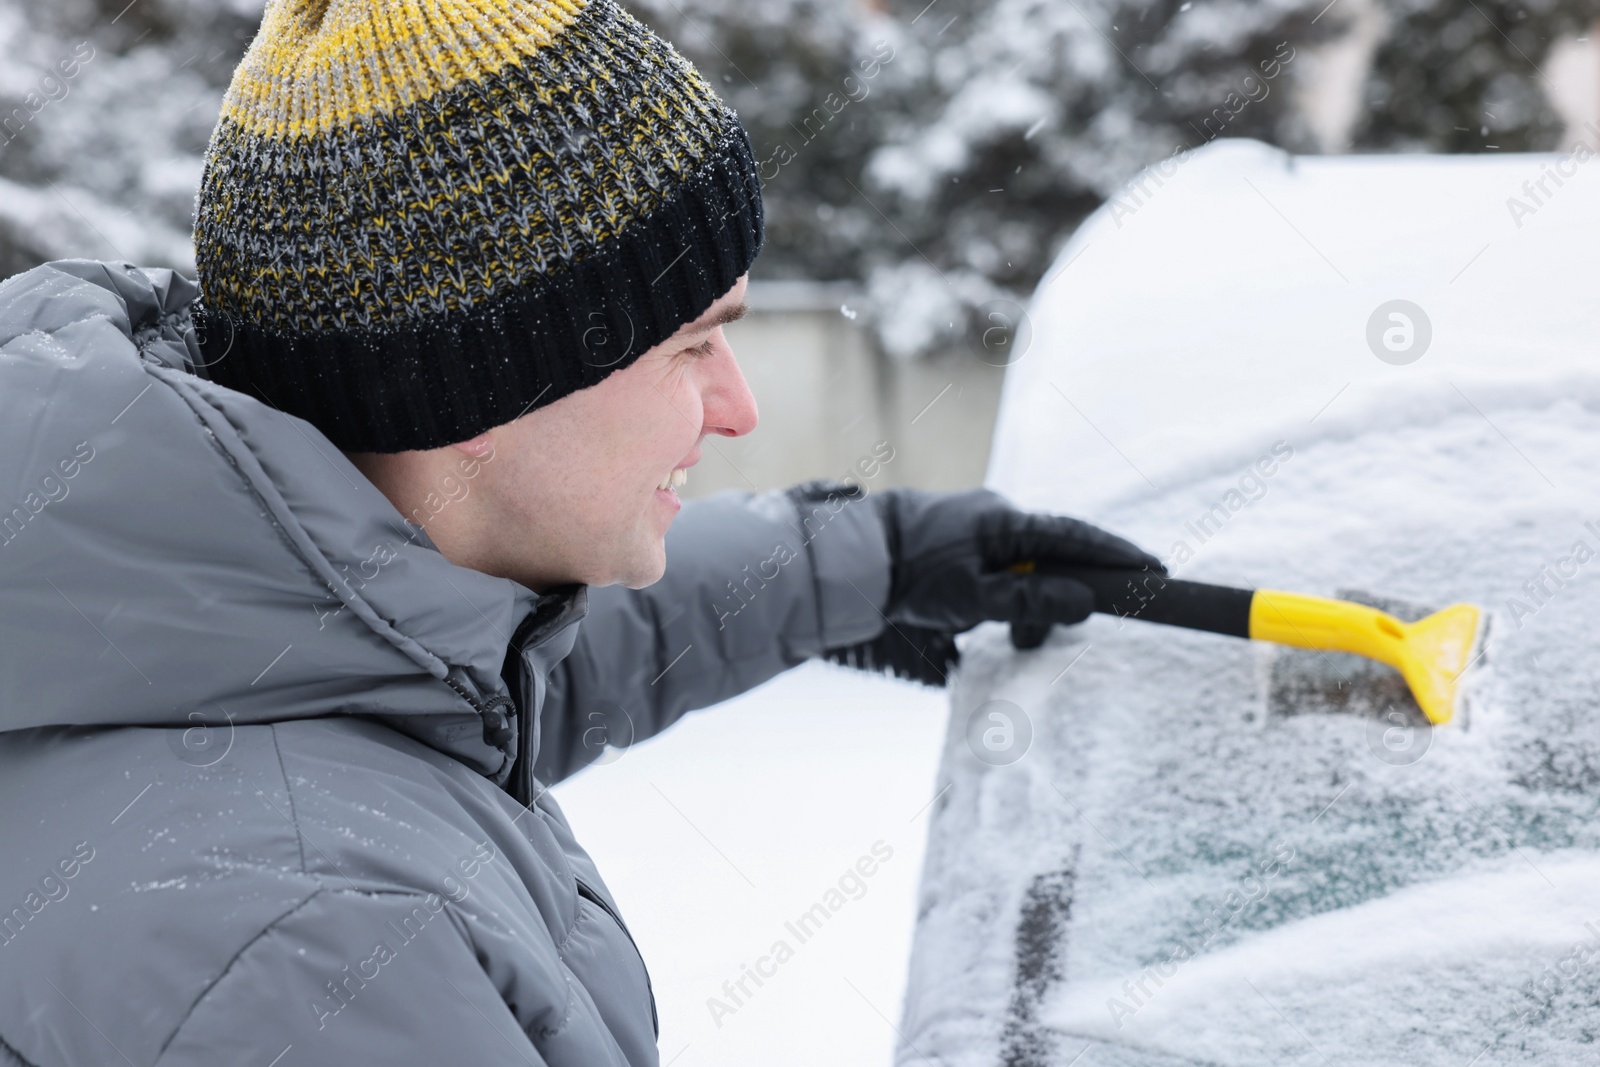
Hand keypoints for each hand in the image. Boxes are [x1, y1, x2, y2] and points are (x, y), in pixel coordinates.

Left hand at [871, 486, 1164, 650]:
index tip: (1155, 570)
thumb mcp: (973, 597)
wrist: (852, 556)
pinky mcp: (962, 542)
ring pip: (1026, 571)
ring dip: (1027, 608)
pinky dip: (1005, 600)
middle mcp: (998, 517)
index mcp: (1007, 523)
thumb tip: (1083, 602)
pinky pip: (1001, 571)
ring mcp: (980, 527)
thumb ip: (1030, 600)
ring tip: (1015, 642)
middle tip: (1048, 634)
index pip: (1078, 537)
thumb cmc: (911, 574)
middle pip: (1053, 559)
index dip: (1118, 555)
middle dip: (1059, 600)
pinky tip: (987, 622)